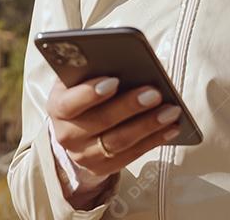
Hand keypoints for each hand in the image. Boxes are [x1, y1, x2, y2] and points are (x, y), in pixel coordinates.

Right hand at [47, 75, 181, 176]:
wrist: (73, 127)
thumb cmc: (81, 92)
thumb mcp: (78, 78)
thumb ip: (92, 69)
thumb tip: (126, 61)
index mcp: (57, 106)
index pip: (71, 102)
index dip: (91, 93)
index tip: (115, 80)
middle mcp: (67, 134)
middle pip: (101, 121)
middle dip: (130, 106)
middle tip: (155, 93)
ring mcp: (84, 155)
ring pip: (119, 142)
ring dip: (148, 125)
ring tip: (171, 110)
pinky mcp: (101, 168)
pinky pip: (131, 156)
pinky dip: (153, 141)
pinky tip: (171, 128)